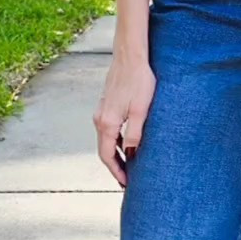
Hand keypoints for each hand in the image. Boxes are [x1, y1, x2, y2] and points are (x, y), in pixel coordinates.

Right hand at [95, 54, 156, 187]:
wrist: (130, 55)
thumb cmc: (139, 80)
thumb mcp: (141, 110)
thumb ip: (134, 134)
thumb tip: (130, 154)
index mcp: (107, 123)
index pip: (107, 156)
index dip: (116, 172)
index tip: (126, 184)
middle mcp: (99, 118)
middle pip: (104, 150)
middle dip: (115, 166)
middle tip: (127, 180)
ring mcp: (101, 111)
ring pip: (105, 140)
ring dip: (114, 154)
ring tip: (128, 165)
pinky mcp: (106, 104)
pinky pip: (108, 129)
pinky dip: (114, 141)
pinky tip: (125, 143)